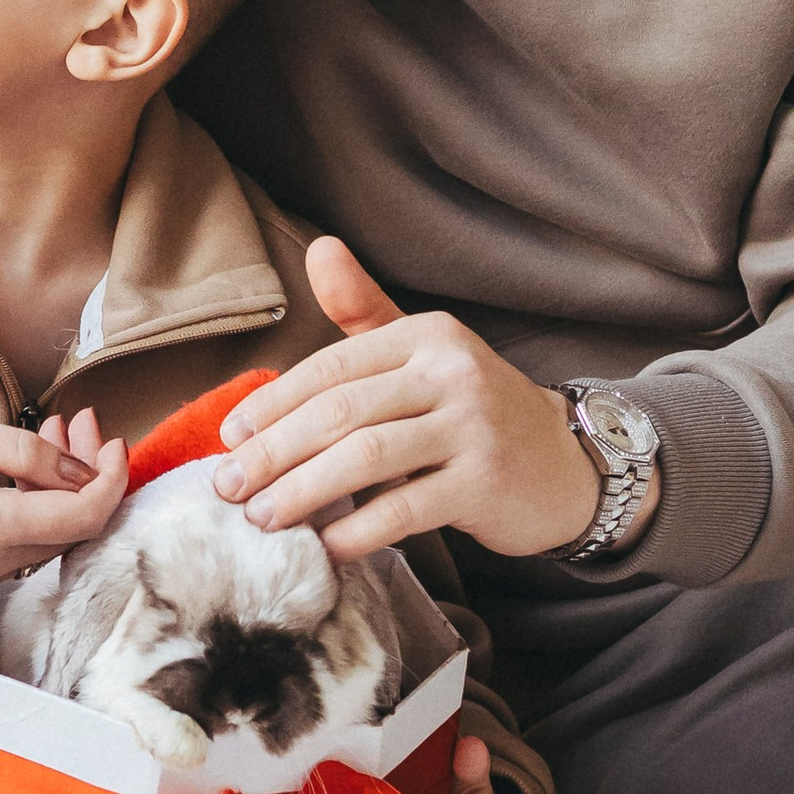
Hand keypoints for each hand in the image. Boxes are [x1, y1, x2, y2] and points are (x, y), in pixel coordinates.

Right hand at [0, 400, 127, 595]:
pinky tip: (23, 467)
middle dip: (88, 475)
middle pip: (70, 531)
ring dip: (61, 490)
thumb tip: (80, 470)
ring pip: (45, 539)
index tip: (113, 440)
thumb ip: (24, 451)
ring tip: (54, 432)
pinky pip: (15, 546)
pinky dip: (32, 507)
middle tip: (80, 421)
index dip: (112, 478)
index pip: (83, 517)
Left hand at [215, 242, 637, 565]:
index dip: (273, 403)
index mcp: (427, 335)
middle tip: (229, 488)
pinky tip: (326, 545)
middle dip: (274, 453)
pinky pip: (406, 509)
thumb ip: (364, 310)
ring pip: (366, 457)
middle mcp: (451, 372)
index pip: (331, 366)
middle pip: (341, 412)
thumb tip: (318, 249)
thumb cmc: (471, 411)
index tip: (229, 440)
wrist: (565, 464)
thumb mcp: (422, 354)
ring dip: (303, 491)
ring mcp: (473, 427)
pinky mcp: (485, 483)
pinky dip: (358, 529)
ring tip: (262, 518)